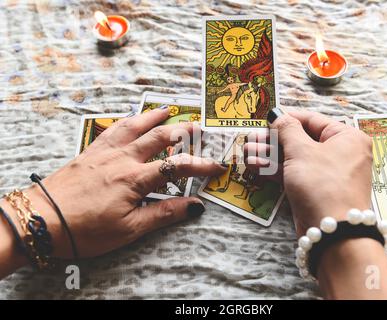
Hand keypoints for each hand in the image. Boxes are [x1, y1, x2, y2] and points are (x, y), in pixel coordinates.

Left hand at [1, 108, 225, 258]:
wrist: (41, 219)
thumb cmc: (85, 229)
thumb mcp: (129, 229)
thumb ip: (164, 214)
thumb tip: (195, 206)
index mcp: (134, 179)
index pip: (177, 167)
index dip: (200, 165)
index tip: (217, 166)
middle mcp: (122, 159)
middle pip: (159, 138)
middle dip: (182, 131)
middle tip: (199, 127)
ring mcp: (105, 152)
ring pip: (135, 126)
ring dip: (154, 117)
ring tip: (168, 109)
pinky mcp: (90, 151)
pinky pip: (113, 128)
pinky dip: (127, 120)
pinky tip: (131, 119)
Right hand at [245, 109, 372, 234]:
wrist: (333, 232)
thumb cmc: (322, 183)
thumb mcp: (301, 151)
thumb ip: (287, 130)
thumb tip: (278, 114)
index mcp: (346, 137)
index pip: (312, 119)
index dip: (287, 118)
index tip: (267, 118)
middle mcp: (340, 153)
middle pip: (301, 139)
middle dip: (273, 140)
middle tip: (251, 139)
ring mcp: (327, 173)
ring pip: (295, 159)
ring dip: (270, 156)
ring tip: (247, 152)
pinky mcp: (316, 190)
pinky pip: (295, 174)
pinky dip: (276, 170)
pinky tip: (255, 166)